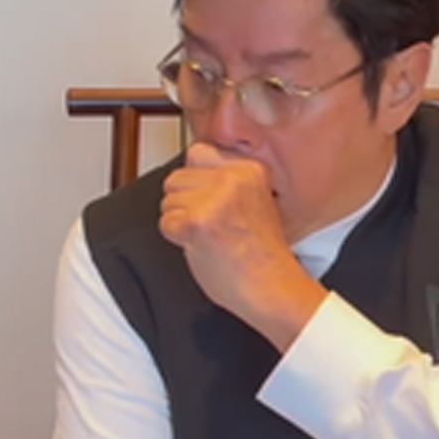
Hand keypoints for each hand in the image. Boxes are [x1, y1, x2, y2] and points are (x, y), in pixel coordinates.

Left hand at [159, 143, 326, 351]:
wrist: (272, 286)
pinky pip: (166, 223)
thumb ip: (227, 183)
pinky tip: (202, 247)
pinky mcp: (198, 221)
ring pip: (168, 200)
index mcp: (250, 169)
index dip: (195, 180)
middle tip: (209, 224)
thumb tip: (191, 174)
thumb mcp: (255, 201)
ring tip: (208, 237)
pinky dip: (177, 239)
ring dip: (180, 221)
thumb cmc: (263, 255)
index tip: (205, 198)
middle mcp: (233, 177)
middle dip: (184, 202)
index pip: (198, 153)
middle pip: (176, 177)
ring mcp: (215, 198)